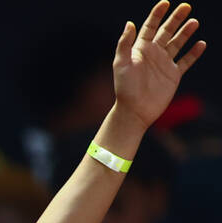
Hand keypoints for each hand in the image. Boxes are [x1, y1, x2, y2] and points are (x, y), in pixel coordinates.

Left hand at [114, 2, 205, 127]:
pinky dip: (194, 53)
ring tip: (194, 22)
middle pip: (166, 32)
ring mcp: (164, 64)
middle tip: (186, 6)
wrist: (134, 111)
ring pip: (177, 43)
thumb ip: (124, 44)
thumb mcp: (121, 64)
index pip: (149, 27)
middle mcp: (153, 54)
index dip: (157, 14)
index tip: (165, 3)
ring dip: (186, 32)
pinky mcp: (173, 75)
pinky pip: (186, 61)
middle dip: (175, 19)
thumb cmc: (124, 88)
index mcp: (140, 50)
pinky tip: (201, 43)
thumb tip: (130, 23)